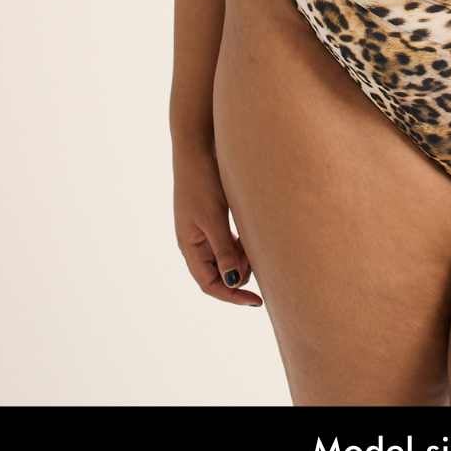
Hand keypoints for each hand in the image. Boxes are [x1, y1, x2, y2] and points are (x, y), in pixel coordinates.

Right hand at [173, 145, 262, 307]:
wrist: (197, 148)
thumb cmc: (201, 182)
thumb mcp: (214, 219)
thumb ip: (224, 250)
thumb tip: (233, 282)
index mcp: (190, 247)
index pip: (209, 284)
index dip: (231, 295)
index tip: (256, 301)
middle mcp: (195, 242)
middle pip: (219, 273)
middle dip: (240, 273)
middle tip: (261, 262)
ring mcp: (203, 230)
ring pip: (226, 257)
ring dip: (243, 258)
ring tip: (257, 245)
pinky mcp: (214, 217)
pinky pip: (229, 240)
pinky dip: (242, 243)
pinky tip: (253, 234)